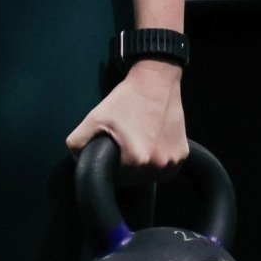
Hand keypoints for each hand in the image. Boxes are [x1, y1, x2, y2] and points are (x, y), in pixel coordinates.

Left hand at [66, 61, 187, 177]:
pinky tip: (152, 143)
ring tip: (139, 141)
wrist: (155, 81)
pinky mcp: (182, 155)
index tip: (114, 151)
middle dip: (127, 167)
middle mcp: (157, 164)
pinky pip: (166, 169)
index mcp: (136, 160)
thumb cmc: (125, 99)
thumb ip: (78, 143)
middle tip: (125, 142)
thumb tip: (78, 160)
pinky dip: (158, 161)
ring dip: (143, 166)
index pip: (117, 180)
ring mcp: (172, 161)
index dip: (113, 167)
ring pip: (150, 175)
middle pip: (135, 179)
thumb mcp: (94, 118)